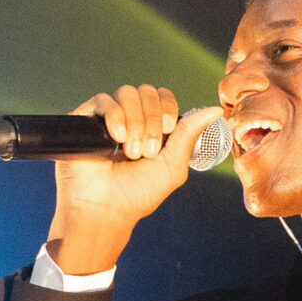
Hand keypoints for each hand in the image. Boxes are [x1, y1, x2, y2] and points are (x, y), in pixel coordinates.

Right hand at [44, 86, 225, 275]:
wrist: (106, 209)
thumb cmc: (137, 194)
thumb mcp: (173, 165)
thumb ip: (190, 134)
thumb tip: (215, 110)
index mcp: (151, 126)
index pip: (163, 96)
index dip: (168, 107)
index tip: (168, 129)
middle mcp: (129, 118)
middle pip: (147, 92)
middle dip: (152, 120)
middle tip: (148, 151)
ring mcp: (107, 117)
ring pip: (127, 93)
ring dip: (135, 122)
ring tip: (131, 152)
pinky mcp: (85, 119)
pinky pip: (104, 100)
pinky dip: (115, 117)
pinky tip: (117, 138)